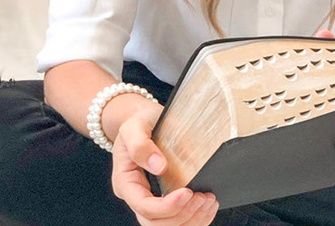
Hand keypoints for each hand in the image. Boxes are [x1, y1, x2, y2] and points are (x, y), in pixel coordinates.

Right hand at [111, 107, 218, 224]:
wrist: (142, 119)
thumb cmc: (138, 122)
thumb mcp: (134, 126)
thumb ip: (141, 145)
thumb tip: (159, 166)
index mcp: (125, 182)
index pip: (144, 206)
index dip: (166, 206)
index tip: (187, 192)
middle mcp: (136, 196)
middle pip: (156, 223)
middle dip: (181, 214)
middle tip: (202, 197)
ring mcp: (149, 199)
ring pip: (167, 225)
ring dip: (190, 219)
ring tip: (208, 200)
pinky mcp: (163, 198)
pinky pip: (177, 219)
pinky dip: (195, 218)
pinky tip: (207, 206)